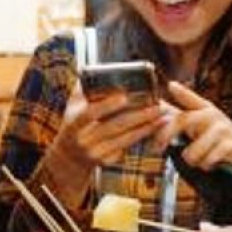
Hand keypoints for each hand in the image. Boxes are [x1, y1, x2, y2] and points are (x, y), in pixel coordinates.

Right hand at [45, 82, 165, 187]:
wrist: (69, 156)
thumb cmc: (74, 123)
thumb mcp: (73, 107)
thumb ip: (83, 88)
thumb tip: (95, 70)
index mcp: (74, 123)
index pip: (90, 113)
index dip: (106, 105)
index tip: (124, 97)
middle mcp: (84, 140)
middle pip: (114, 127)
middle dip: (138, 116)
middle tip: (157, 106)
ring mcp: (95, 153)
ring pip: (125, 139)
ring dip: (146, 127)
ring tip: (162, 116)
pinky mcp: (106, 161)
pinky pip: (126, 148)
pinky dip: (141, 137)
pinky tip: (154, 128)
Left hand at [154, 82, 231, 176]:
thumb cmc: (221, 139)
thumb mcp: (204, 122)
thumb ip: (184, 108)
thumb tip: (168, 89)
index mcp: (205, 109)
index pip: (189, 97)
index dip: (179, 92)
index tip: (167, 91)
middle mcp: (212, 115)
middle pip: (182, 120)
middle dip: (164, 136)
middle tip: (156, 149)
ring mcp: (222, 130)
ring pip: (191, 151)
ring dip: (192, 160)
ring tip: (200, 159)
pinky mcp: (230, 146)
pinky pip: (206, 160)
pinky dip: (206, 166)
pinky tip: (213, 163)